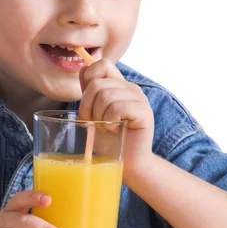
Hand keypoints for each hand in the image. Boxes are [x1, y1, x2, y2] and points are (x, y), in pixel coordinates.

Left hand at [79, 58, 154, 179]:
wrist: (127, 163)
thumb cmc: (109, 140)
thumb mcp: (93, 111)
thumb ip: (90, 92)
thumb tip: (82, 70)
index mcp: (119, 84)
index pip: (102, 64)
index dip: (88, 82)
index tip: (88, 105)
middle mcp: (130, 88)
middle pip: (97, 83)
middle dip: (87, 107)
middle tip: (94, 123)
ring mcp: (139, 99)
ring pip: (105, 95)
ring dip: (99, 117)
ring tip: (106, 128)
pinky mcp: (144, 112)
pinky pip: (117, 108)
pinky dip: (110, 122)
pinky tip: (115, 130)